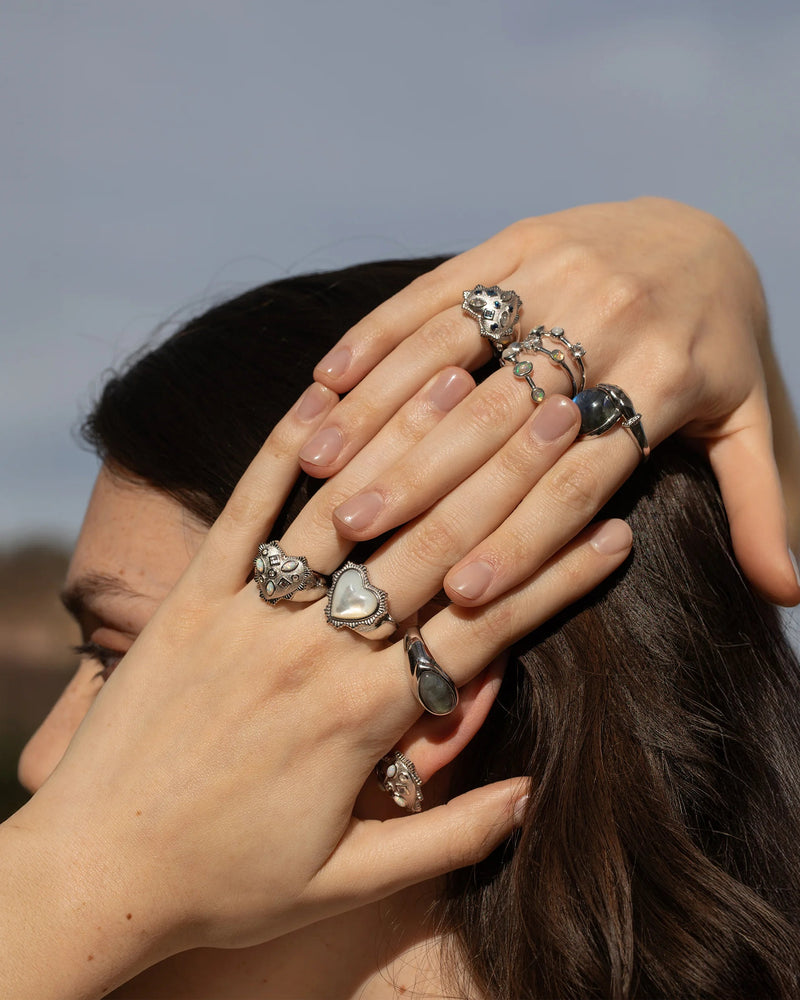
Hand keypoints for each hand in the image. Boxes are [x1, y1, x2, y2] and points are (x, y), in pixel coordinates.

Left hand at [1, 382, 631, 999]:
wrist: (92, 875)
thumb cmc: (225, 888)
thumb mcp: (345, 886)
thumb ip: (446, 841)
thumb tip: (527, 795)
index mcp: (362, 722)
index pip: (485, 629)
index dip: (558, 578)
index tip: (613, 529)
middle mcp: (313, 654)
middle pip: (432, 550)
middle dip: (509, 479)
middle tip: (565, 419)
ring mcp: (246, 618)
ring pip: (344, 514)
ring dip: (411, 441)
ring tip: (466, 380)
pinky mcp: (186, 603)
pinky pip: (238, 515)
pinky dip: (279, 454)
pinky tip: (321, 396)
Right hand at [301, 198, 799, 605]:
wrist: (705, 232)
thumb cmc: (719, 349)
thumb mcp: (756, 423)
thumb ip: (764, 505)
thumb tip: (794, 596)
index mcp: (664, 379)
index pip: (579, 478)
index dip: (522, 541)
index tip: (459, 596)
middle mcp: (606, 321)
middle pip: (499, 420)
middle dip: (424, 481)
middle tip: (355, 539)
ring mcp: (555, 273)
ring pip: (450, 351)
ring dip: (378, 407)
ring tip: (317, 468)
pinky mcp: (514, 243)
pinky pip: (435, 290)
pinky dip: (376, 333)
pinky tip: (322, 381)